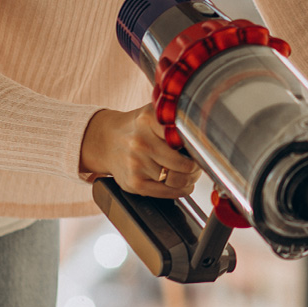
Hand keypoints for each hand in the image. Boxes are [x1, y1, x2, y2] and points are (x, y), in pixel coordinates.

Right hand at [80, 104, 201, 197]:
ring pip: (177, 180)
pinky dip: (181, 191)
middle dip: (196, 167)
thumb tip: (202, 134)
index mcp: (148, 121)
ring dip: (190, 180)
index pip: (184, 137)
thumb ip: (175, 118)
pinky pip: (166, 193)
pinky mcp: (133, 183)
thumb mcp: (153, 113)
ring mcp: (136, 164)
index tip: (202, 148)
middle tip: (198, 165)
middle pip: (184, 164)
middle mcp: (140, 143)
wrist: (105, 142)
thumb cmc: (137, 129)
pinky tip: (183, 185)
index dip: (197, 145)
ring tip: (191, 174)